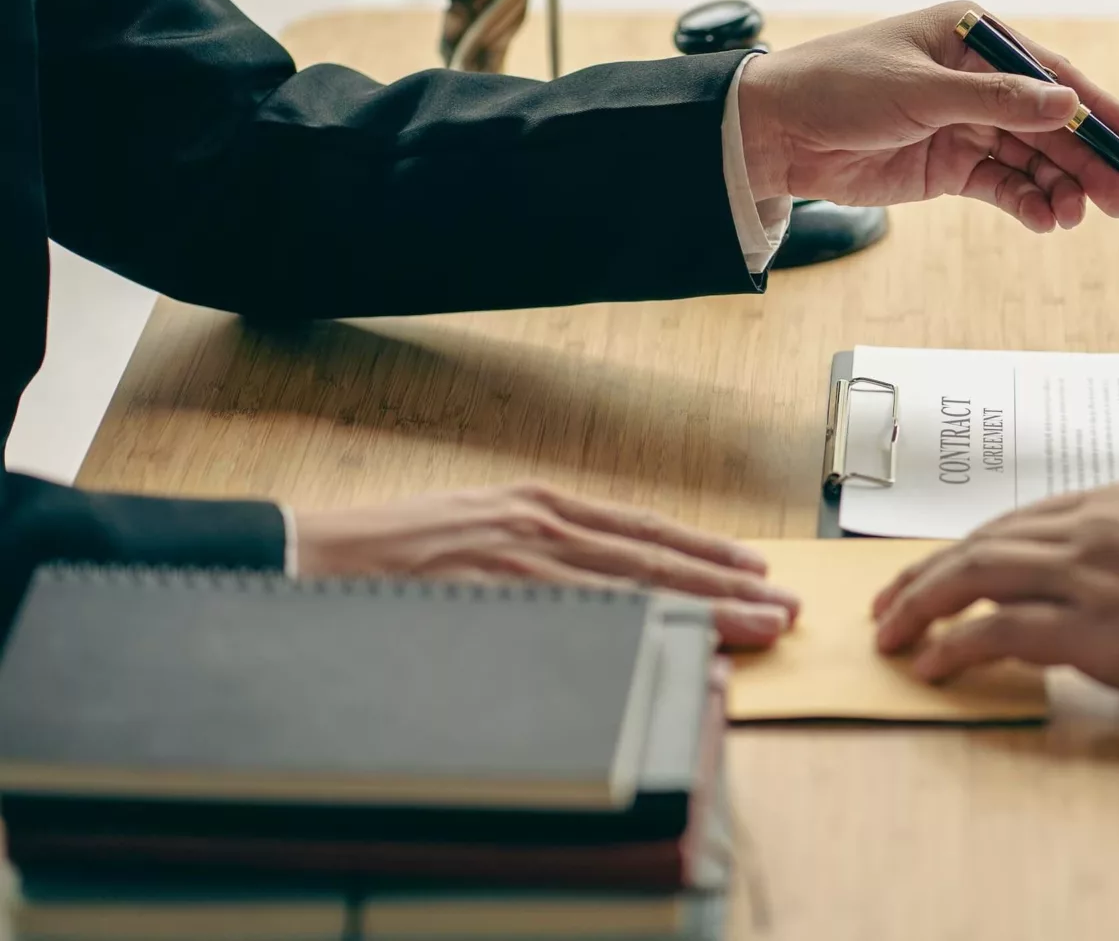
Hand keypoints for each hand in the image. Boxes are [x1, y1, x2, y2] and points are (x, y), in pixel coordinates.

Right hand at [293, 483, 797, 646]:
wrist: (304, 555)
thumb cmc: (385, 554)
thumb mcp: (472, 532)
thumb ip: (534, 551)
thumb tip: (595, 582)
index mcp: (536, 507)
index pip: (642, 532)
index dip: (706, 553)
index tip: (755, 571)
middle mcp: (538, 526)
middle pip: (656, 558)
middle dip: (728, 584)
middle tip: (783, 607)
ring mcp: (519, 560)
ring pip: (636, 587)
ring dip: (706, 607)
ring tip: (760, 626)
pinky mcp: (494, 589)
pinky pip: (584, 614)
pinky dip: (638, 627)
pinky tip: (680, 641)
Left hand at [736, 2, 1118, 233]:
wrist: (774, 134)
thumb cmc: (838, 88)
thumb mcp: (921, 91)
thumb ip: (997, 102)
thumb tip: (1066, 105)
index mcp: (974, 38)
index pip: (1050, 76)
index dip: (1097, 109)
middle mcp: (976, 79)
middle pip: (1048, 123)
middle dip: (1086, 161)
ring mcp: (964, 124)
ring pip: (1031, 159)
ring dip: (1058, 187)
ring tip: (1076, 218)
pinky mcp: (948, 165)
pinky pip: (1002, 185)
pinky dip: (1026, 202)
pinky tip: (1045, 220)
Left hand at [870, 486, 1118, 712]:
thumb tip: (1094, 598)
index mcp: (1115, 503)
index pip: (1014, 523)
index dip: (962, 551)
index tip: (933, 574)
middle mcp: (1093, 527)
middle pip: (980, 545)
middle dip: (922, 576)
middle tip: (886, 607)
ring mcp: (1090, 575)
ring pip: (975, 578)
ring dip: (920, 607)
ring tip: (891, 638)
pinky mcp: (1094, 630)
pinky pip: (998, 632)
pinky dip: (953, 647)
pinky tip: (932, 665)